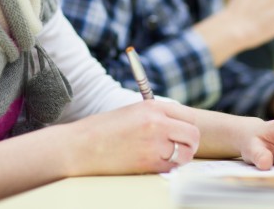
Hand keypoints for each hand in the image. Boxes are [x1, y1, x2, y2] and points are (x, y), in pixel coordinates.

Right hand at [62, 100, 199, 175]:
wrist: (80, 147)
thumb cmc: (104, 129)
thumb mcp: (133, 112)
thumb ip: (157, 116)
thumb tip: (177, 126)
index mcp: (153, 107)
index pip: (187, 115)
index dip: (186, 125)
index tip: (183, 132)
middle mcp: (157, 123)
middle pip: (193, 134)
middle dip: (190, 142)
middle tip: (181, 147)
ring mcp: (154, 144)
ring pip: (185, 154)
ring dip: (180, 156)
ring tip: (166, 156)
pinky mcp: (149, 164)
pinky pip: (171, 168)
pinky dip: (167, 167)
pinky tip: (154, 163)